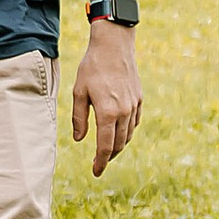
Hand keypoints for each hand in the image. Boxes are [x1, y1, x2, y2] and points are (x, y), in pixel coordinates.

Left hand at [71, 24, 140, 173]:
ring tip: (107, 149)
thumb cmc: (92, 67)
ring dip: (118, 145)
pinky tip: (119, 132)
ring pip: (127, 135)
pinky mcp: (138, 99)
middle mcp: (123, 112)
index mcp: (107, 113)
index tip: (95, 172)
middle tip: (99, 163)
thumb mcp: (79, 92)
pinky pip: (134, 123)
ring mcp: (133, 106)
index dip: (100, 162)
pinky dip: (127, 132)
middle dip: (108, 156)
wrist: (114, 46)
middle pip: (117, 144)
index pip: (105, 146)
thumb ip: (79, 118)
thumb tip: (79, 139)